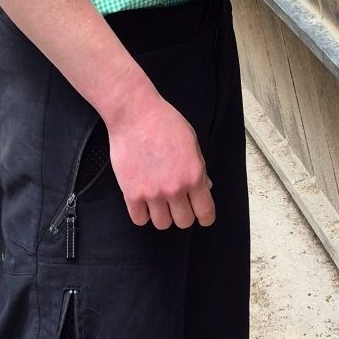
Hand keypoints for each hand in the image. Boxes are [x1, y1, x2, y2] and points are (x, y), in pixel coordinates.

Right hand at [108, 88, 214, 229]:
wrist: (135, 114)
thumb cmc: (165, 122)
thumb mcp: (192, 141)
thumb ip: (199, 167)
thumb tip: (206, 186)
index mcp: (194, 175)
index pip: (205, 211)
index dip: (205, 217)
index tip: (202, 216)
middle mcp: (175, 188)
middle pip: (184, 222)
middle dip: (183, 214)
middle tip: (178, 204)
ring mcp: (152, 193)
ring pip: (162, 224)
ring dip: (162, 215)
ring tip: (159, 202)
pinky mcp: (131, 193)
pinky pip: (140, 219)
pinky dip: (143, 214)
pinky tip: (143, 202)